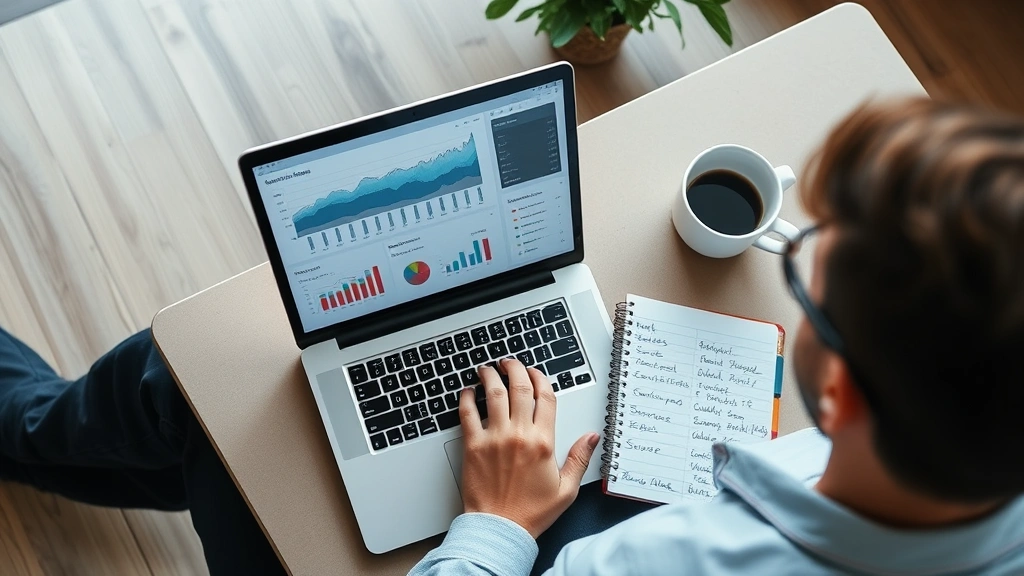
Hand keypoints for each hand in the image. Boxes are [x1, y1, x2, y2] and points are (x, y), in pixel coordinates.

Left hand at [458, 358, 599, 537]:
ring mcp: (494, 438)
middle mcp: (519, 435)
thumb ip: (580, 459)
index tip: (535, 373)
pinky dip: (466, 397)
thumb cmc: (530, 512)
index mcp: (543, 442)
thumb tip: (592, 436)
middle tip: (509, 362)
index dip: (541, 378)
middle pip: (519, 387)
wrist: (499, 528)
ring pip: (493, 394)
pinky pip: (467, 413)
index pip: (545, 397)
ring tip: (488, 369)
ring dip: (490, 376)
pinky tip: (468, 391)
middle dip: (515, 368)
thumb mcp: (566, 489)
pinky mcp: (473, 446)